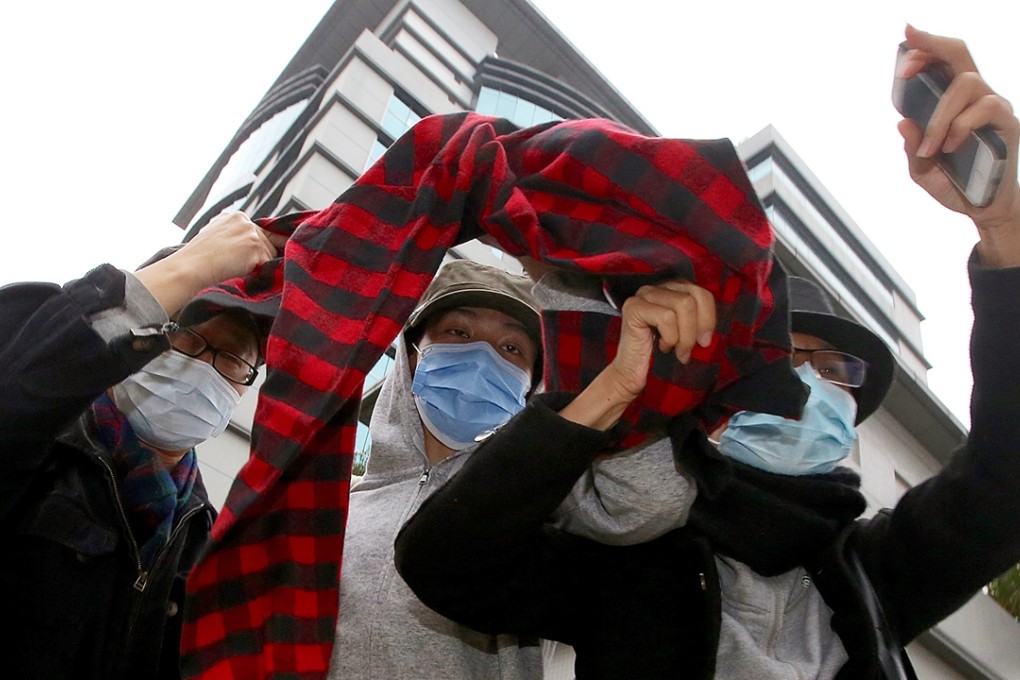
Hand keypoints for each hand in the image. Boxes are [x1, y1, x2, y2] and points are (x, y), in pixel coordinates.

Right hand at [135, 211, 285, 315]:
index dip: (258, 247)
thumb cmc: (198, 261)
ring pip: (270, 255)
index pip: (259, 232)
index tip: (249, 258)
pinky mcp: (255, 246)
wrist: (189, 269)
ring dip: (259, 265)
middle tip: (236, 266)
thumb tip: (254, 250)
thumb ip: (235, 239)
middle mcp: (244, 221)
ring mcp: (251, 232)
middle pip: (269, 243)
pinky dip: (258, 272)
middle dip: (259, 257)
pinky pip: (268, 265)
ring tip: (235, 268)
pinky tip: (240, 271)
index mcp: (234, 217)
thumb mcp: (217, 240)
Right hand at [559, 280, 715, 430]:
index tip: (704, 340)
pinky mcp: (634, 307)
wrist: (632, 374)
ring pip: (683, 305)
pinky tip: (661, 346)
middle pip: (693, 296)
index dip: (708, 317)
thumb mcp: (685, 333)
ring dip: (684, 335)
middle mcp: (656, 287)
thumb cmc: (659, 354)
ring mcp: (643, 295)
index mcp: (670, 290)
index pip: (701, 292)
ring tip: (677, 350)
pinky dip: (670, 337)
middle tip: (691, 348)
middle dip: (697, 326)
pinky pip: (666, 317)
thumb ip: (698, 320)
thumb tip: (712, 324)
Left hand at [896, 25, 1019, 265]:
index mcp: (950, 100)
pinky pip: (984, 108)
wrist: (981, 208)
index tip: (905, 34)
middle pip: (959, 54)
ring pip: (965, 84)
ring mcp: (992, 105)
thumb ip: (912, 147)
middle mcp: (973, 95)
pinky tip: (950, 147)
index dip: (924, 45)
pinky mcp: (1007, 122)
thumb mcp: (921, 169)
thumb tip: (902, 123)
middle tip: (904, 67)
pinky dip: (960, 126)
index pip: (939, 61)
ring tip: (931, 148)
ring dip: (939, 116)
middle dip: (931, 48)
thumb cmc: (952, 182)